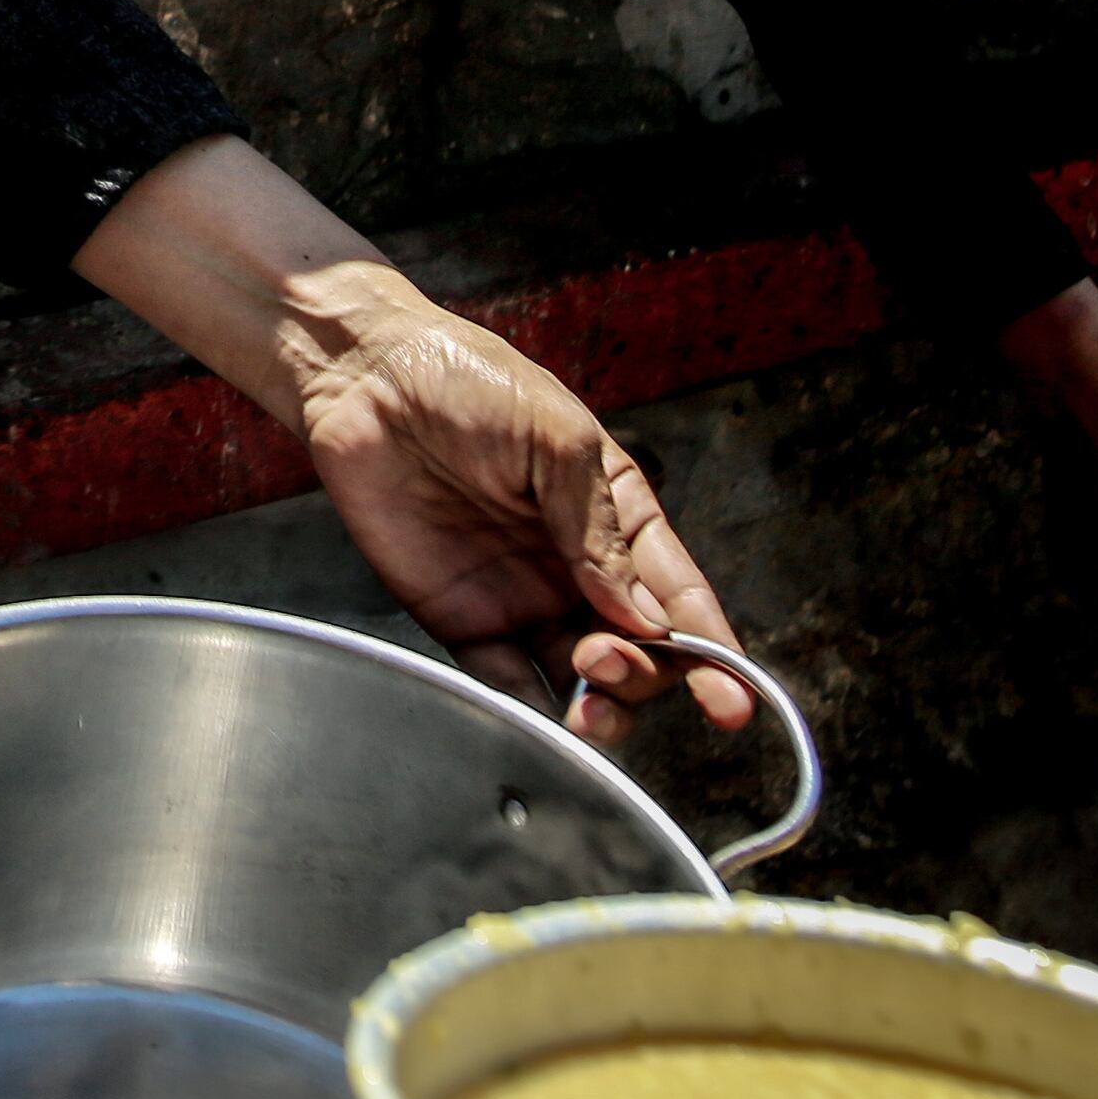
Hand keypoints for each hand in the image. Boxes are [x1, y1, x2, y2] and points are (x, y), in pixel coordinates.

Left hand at [73, 142, 747, 732]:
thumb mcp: (555, 438)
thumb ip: (597, 529)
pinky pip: (506, 683)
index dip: (713, 654)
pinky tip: (541, 720)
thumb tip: (647, 616)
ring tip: (584, 694)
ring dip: (598, 707)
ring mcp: (522, 599)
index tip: (732, 702)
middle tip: (606, 659)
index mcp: (618, 517)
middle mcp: (578, 568)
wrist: (364, 378)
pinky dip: (530, 712)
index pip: (679, 597)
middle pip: (638, 652)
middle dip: (643, 674)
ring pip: (581, 684)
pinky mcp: (462, 620)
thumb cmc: (469, 383)